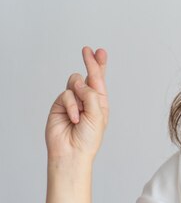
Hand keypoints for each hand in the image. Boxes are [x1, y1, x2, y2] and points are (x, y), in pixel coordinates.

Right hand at [45, 46, 108, 163]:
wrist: (71, 152)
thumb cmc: (88, 138)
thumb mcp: (97, 115)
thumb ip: (91, 95)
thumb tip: (80, 82)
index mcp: (99, 102)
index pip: (99, 80)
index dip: (99, 64)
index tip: (100, 51)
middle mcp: (86, 99)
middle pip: (87, 75)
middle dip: (89, 62)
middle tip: (87, 50)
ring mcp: (72, 101)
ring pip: (75, 83)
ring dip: (80, 95)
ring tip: (82, 112)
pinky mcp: (59, 105)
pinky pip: (66, 95)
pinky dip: (72, 106)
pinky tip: (74, 118)